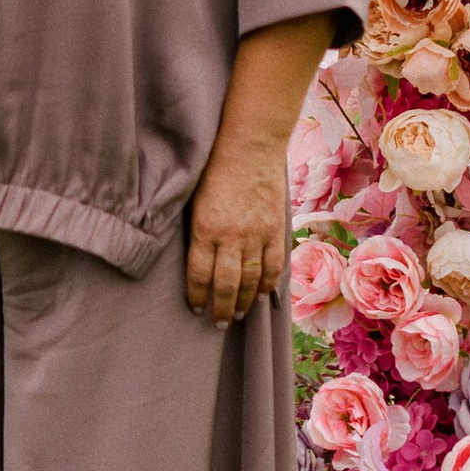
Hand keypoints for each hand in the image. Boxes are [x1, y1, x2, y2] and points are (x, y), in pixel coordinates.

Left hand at [184, 128, 286, 326]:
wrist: (250, 146)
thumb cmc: (214, 168)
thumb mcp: (194, 200)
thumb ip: (197, 231)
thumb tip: (195, 259)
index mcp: (205, 229)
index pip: (199, 274)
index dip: (197, 296)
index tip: (195, 308)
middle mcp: (231, 237)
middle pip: (226, 284)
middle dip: (221, 308)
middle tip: (218, 323)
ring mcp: (256, 235)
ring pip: (251, 280)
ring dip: (244, 301)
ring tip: (238, 315)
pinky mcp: (275, 230)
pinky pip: (273, 265)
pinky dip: (268, 284)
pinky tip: (262, 296)